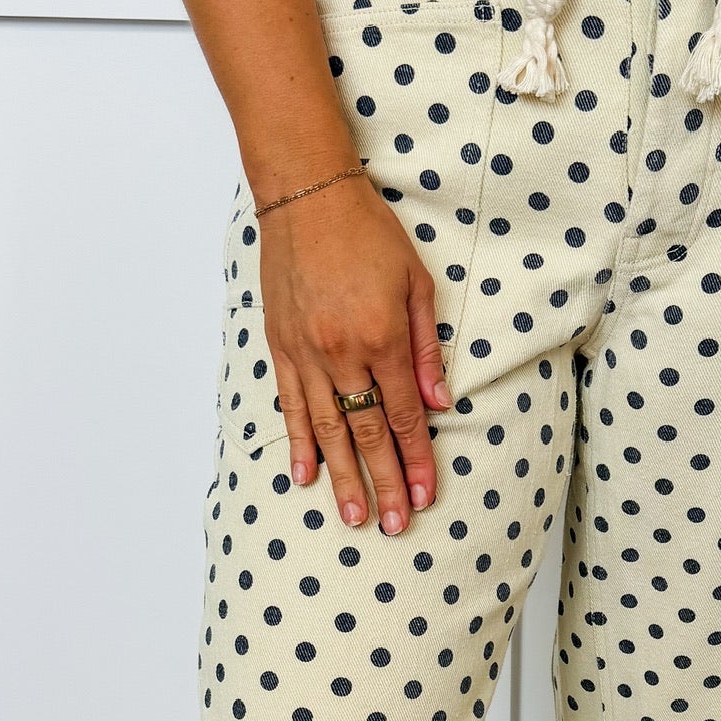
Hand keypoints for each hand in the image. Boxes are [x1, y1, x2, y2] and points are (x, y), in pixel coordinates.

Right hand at [256, 175, 451, 534]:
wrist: (307, 196)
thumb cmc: (369, 232)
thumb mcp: (417, 283)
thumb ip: (427, 347)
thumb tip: (440, 402)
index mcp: (382, 338)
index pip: (404, 415)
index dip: (416, 459)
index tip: (424, 496)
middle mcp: (343, 353)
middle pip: (368, 432)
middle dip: (384, 482)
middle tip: (394, 525)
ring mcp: (307, 353)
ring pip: (327, 430)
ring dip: (342, 477)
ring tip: (353, 516)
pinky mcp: (280, 346)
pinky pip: (290, 405)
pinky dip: (298, 444)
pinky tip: (306, 476)